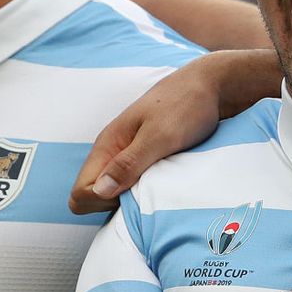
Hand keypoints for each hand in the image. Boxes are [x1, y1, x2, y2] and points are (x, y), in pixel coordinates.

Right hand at [68, 50, 280, 214]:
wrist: (210, 85)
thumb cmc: (186, 106)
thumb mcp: (160, 136)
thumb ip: (129, 163)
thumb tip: (99, 191)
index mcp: (108, 145)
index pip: (80, 192)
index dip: (101, 204)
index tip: (133, 195)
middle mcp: (112, 152)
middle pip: (93, 197)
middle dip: (115, 206)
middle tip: (150, 194)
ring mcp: (127, 155)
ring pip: (113, 192)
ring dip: (131, 201)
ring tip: (160, 190)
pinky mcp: (143, 158)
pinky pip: (131, 185)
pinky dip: (144, 192)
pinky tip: (165, 186)